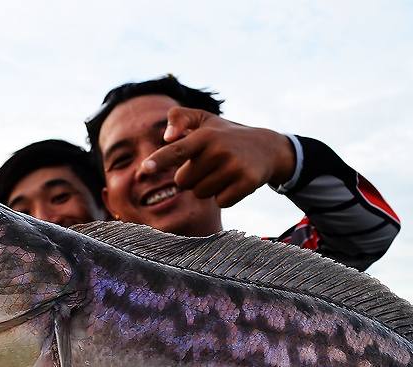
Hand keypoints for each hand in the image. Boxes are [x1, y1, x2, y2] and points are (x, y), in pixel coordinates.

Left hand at [140, 107, 295, 207]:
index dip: (160, 160)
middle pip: (183, 182)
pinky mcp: (247, 183)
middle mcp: (218, 150)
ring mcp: (234, 167)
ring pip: (201, 193)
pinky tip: (235, 181)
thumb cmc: (225, 135)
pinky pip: (220, 202)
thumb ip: (180, 119)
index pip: (177, 150)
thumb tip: (168, 137)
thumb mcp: (204, 120)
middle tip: (210, 163)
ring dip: (208, 187)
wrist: (267, 148)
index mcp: (204, 135)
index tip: (145, 168)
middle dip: (192, 176)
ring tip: (223, 171)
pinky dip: (225, 196)